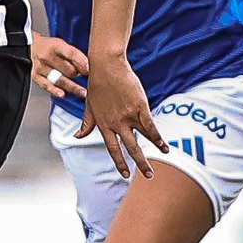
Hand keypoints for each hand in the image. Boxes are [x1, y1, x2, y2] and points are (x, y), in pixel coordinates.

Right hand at [31, 33, 88, 99]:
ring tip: (82, 92)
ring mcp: (40, 67)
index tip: (89, 69)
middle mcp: (47, 56)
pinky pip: (46, 85)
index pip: (71, 54)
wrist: (30, 47)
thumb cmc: (50, 47)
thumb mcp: (63, 46)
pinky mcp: (35, 76)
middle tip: (84, 77)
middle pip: (67, 69)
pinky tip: (62, 94)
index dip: (82, 62)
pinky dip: (55, 91)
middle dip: (77, 74)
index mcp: (56, 46)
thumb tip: (87, 68)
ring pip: (59, 79)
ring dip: (72, 87)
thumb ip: (74, 56)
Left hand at [75, 51, 166, 179]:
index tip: (125, 174)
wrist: (106, 66)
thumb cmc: (97, 84)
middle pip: (130, 148)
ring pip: (143, 137)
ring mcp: (128, 115)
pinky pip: (150, 125)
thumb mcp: (89, 106)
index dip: (119, 162)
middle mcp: (116, 123)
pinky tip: (164, 144)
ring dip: (154, 148)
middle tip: (149, 176)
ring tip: (164, 156)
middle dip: (140, 163)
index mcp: (103, 124)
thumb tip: (77, 136)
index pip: (112, 148)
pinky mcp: (139, 106)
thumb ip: (86, 124)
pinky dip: (158, 136)